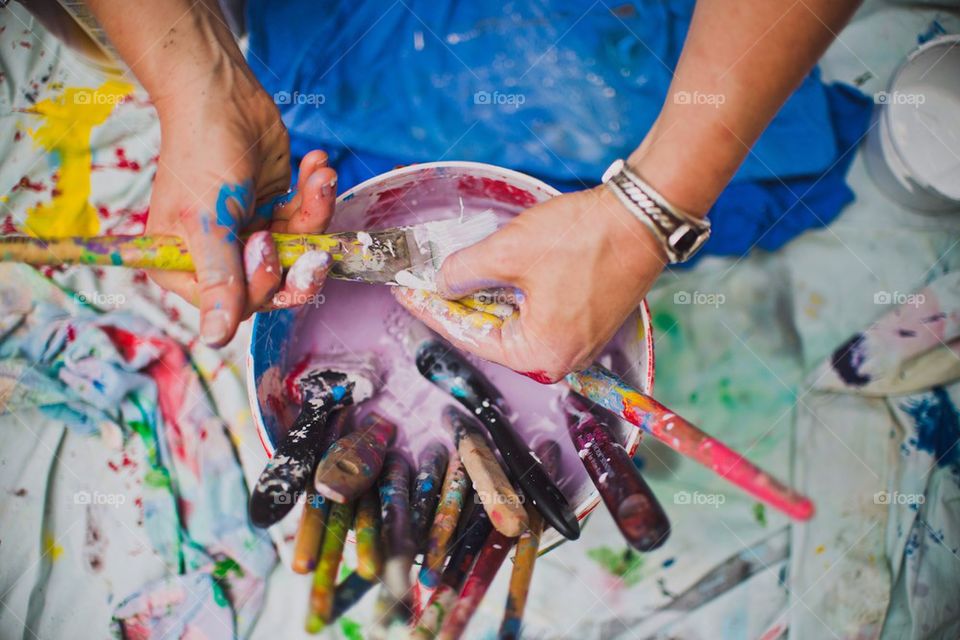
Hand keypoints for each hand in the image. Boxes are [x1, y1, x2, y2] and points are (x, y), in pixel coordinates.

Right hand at [146, 71, 337, 345]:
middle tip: (315, 245)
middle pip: (273, 285)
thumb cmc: (201, 152)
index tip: (264, 241)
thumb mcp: (208, 221)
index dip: (262, 282)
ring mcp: (248, 235)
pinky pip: (305, 221)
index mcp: (184, 266)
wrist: (222, 95)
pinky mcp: (275, 212)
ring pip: (297, 252)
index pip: (237, 304)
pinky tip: (317, 167)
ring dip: (314, 214)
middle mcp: (217, 257)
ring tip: (319, 177)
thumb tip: (214, 340)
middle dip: (299, 261)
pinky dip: (315, 194)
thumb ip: (218, 280)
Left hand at [394, 185, 667, 381]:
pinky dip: (513, 296)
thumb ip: (464, 271)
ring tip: (456, 275)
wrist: (642, 217)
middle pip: (492, 334)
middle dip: (459, 305)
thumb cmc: (584, 238)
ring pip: (515, 323)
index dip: (433, 310)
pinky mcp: (587, 322)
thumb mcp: (508, 252)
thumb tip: (442, 282)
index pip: (468, 336)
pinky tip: (495, 275)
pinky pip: (537, 315)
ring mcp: (578, 343)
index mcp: (540, 354)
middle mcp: (561, 359)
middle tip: (425, 283)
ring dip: (486, 298)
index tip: (407, 294)